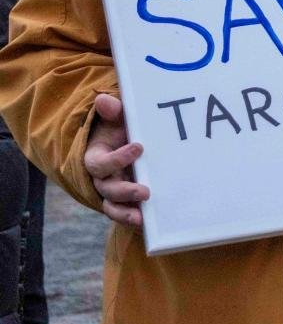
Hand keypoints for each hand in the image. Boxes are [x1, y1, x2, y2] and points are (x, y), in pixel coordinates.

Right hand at [83, 93, 148, 226]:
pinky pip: (124, 213)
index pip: (99, 163)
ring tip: (142, 216)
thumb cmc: (120, 129)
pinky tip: (146, 222)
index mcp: (96, 157)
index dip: (116, 159)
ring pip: (113, 205)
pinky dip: (132, 218)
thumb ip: (113, 111)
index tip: (139, 148)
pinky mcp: (125, 200)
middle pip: (106, 188)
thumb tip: (105, 101)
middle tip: (145, 191)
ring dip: (126, 212)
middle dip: (125, 191)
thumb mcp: (117, 118)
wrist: (128, 142)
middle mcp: (102, 177)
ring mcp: (113, 190)